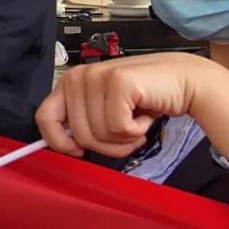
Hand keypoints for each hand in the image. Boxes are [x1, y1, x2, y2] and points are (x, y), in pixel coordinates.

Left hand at [36, 54, 208, 158]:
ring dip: (125, 138)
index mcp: (69, 83)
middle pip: (78, 135)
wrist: (184, 81)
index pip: (44, 117)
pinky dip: (137, 130)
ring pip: (99, 134)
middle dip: (107, 144)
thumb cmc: (143, 100)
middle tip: (127, 130)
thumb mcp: (103, 111)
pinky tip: (145, 114)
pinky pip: (118, 127)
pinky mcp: (118, 82)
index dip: (59, 142)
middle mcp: (78, 76)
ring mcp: (96, 77)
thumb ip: (81, 121)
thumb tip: (66, 147)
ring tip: (137, 119)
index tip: (78, 151)